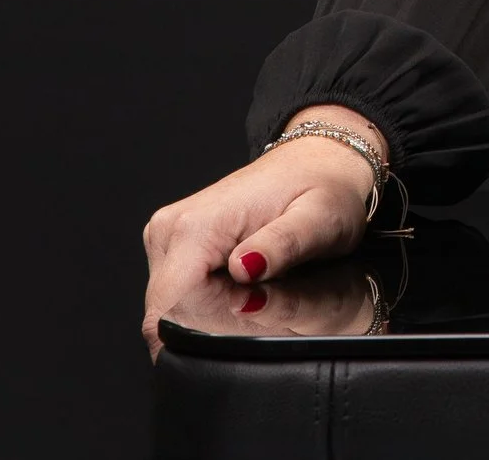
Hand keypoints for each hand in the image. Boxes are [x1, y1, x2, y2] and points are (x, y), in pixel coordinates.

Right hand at [140, 106, 383, 357]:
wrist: (317, 163)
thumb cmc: (323, 188)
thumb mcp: (320, 219)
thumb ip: (282, 247)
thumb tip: (244, 268)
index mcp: (197, 225)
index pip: (171, 306)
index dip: (212, 326)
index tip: (254, 311)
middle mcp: (169, 230)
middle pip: (174, 312)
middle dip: (222, 320)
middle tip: (272, 291)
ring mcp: (166, 237)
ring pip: (177, 308)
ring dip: (220, 310)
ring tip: (265, 281)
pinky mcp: (173, 245)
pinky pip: (183, 294)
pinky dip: (216, 299)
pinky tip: (248, 279)